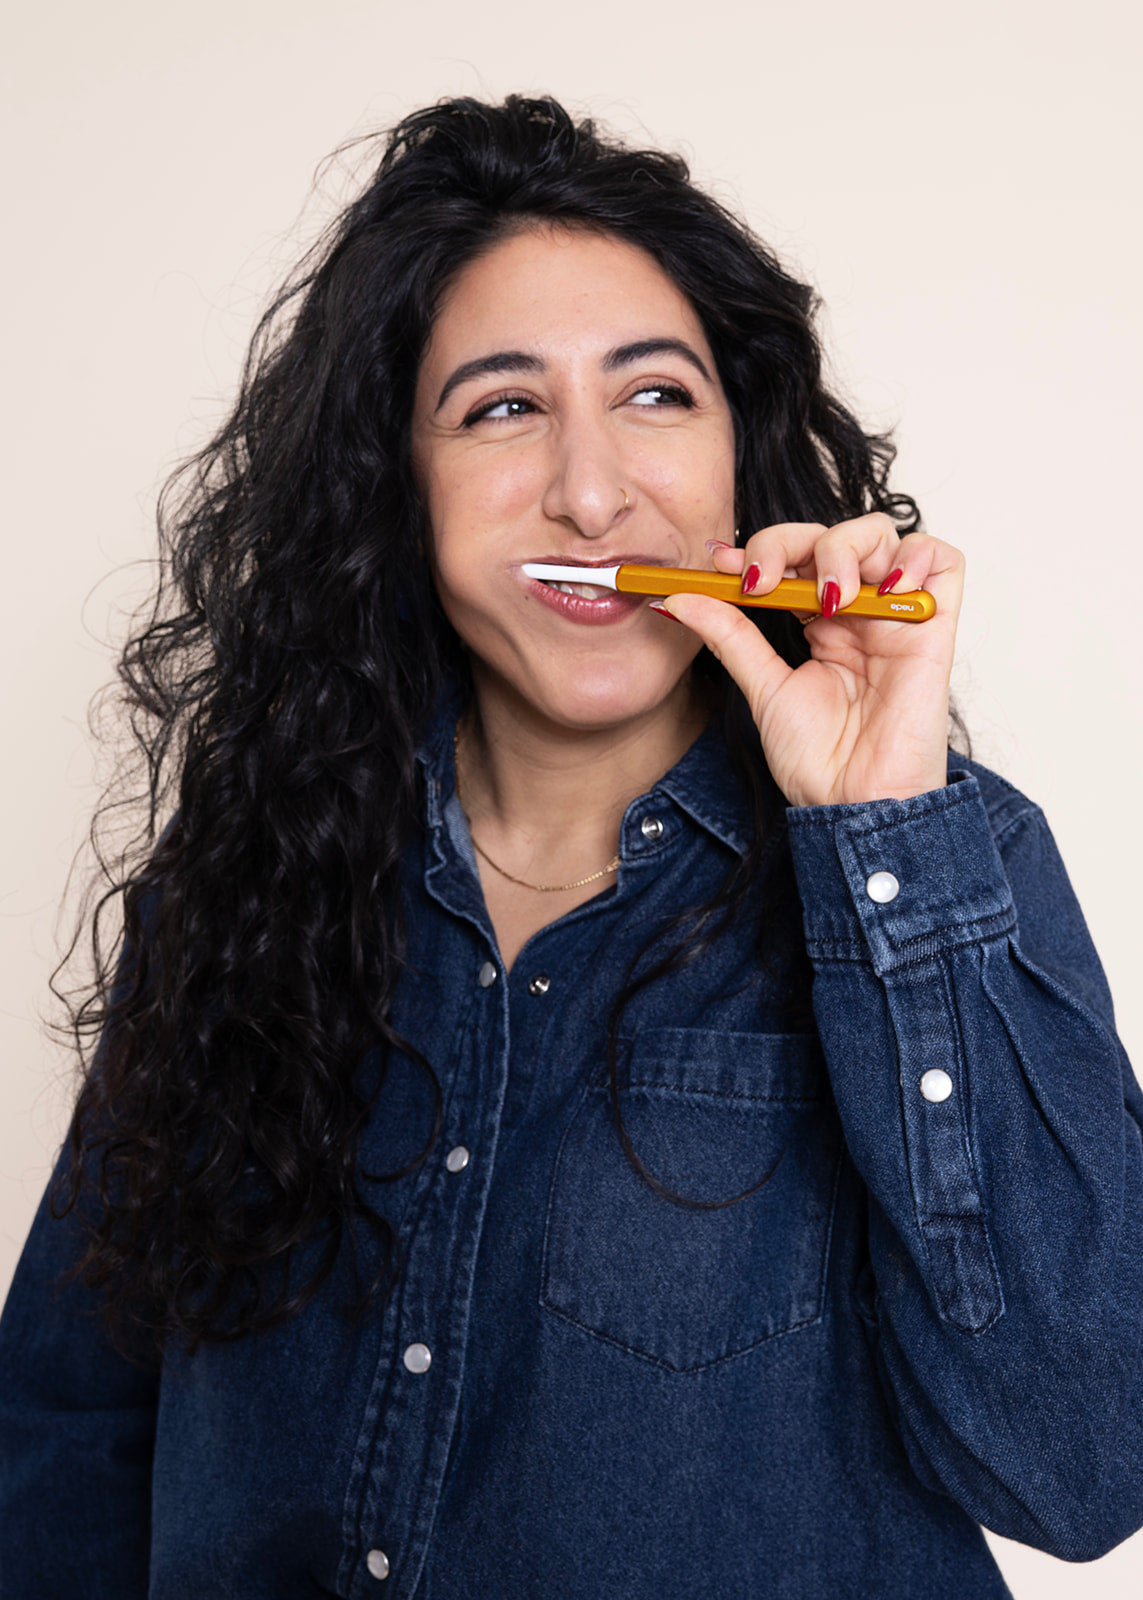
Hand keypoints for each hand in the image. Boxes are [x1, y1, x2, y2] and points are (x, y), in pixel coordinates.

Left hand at [659, 514, 963, 807]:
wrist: (852, 803)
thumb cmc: (818, 761)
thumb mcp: (763, 687)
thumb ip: (729, 636)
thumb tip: (678, 599)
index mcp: (822, 625)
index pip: (795, 558)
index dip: (761, 550)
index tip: (720, 563)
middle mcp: (860, 614)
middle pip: (832, 536)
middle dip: (789, 542)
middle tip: (763, 581)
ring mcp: (896, 617)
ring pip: (883, 536)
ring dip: (846, 547)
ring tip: (829, 596)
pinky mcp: (934, 629)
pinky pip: (943, 562)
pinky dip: (914, 556)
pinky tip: (881, 590)